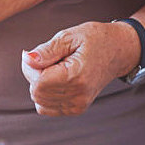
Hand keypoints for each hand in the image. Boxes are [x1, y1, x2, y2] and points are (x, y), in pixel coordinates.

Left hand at [21, 21, 137, 116]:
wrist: (118, 52)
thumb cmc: (95, 39)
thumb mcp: (70, 36)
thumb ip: (47, 50)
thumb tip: (26, 59)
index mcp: (76, 76)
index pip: (37, 82)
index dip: (32, 66)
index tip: (43, 52)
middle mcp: (78, 95)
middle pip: (36, 93)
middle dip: (36, 75)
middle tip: (52, 58)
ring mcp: (78, 105)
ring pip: (39, 101)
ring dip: (41, 85)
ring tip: (58, 68)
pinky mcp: (77, 109)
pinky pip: (47, 107)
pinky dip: (46, 94)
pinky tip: (58, 79)